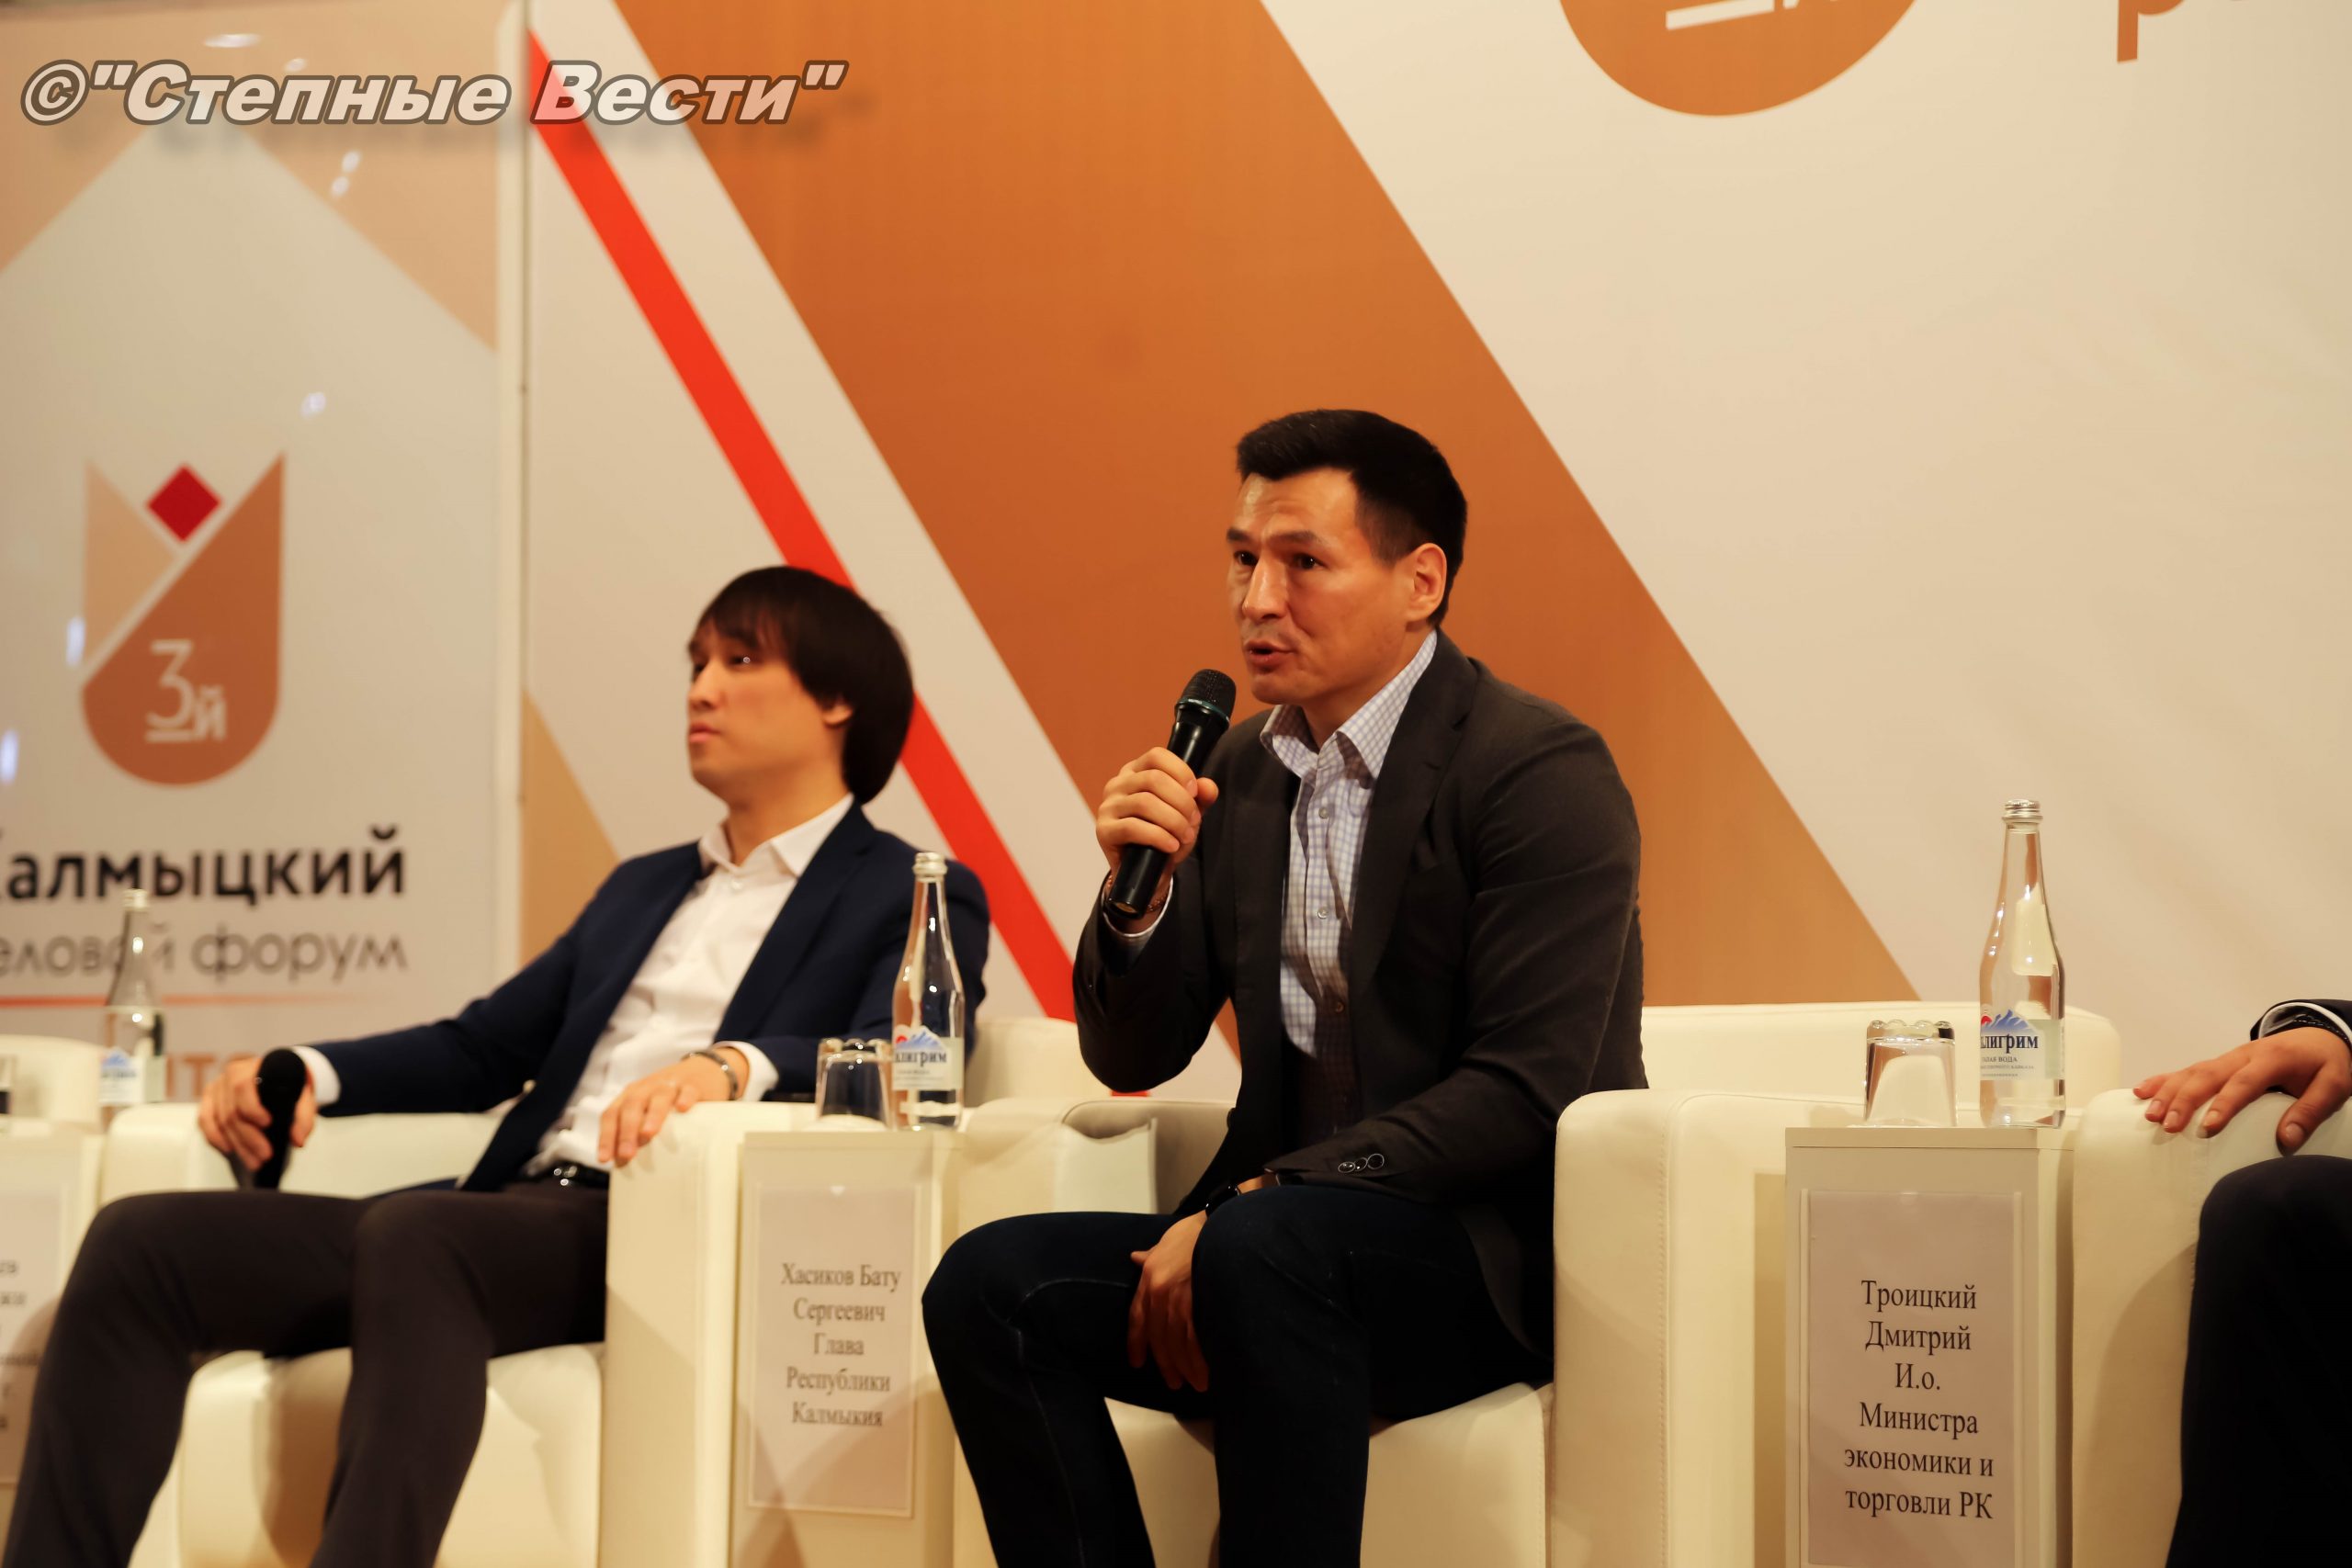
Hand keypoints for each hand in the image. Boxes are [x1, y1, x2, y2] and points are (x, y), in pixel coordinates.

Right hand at [196, 1053, 315, 1171]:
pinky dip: (215, 1137)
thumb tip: (298, 1140)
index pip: (243, 1087)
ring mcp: (217, 1086)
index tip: (268, 1124)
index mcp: (253, 1067)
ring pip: (220, 1120)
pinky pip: (205, 1120)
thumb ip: (303, 1116)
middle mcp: (230, 1074)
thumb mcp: (302, 1096)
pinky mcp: (209, 1099)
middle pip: (232, 1110)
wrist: (278, 1074)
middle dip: (249, 1138)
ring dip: (237, 1144)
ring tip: (254, 1161)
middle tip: (265, 1156)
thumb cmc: (288, 1084)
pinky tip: (230, 1149)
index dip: (252, 1108)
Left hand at [598, 1048, 742, 1167]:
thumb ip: (638, 1131)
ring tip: (648, 1134)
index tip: (605, 1159)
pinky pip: (688, 1090)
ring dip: (651, 1115)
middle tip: (627, 1155)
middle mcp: (647, 1088)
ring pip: (658, 1097)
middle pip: (631, 1106)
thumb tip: (625, 1165)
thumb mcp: (649, 1110)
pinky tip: (683, 1109)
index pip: (611, 1114)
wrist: (702, 1070)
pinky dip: (684, 1098)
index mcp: (631, 1096)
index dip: (606, 1136)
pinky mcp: (694, 1084)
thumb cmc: (670, 1100)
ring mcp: (670, 1084)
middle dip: (626, 1131)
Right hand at [1095, 746, 1220, 927]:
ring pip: (1145, 803)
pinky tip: (1171, 845)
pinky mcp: (1104, 830)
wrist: (1148, 871)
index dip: (1180, 772)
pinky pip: (1132, 827)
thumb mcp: (1187, 814)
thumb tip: (1207, 786)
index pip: (1156, 756)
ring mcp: (1108, 807)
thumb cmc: (1165, 835)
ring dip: (1173, 821)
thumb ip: (1200, 797)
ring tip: (1185, 835)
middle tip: (1194, 821)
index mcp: (1135, 772)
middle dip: (1182, 802)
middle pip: (1154, 779)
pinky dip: (1158, 836)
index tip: (1195, 793)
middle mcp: (1117, 784)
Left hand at [1128, 1210, 1210, 1392]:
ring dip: (1186, 1367)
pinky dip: (1200, 1358)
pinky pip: (1196, 1337)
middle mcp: (1159, 1291)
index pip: (1137, 1318)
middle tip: (1174, 1383)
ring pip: (1177, 1342)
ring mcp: (1179, 1297)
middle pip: (1159, 1336)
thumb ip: (1151, 1255)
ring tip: (1196, 1383)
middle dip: (1166, 1363)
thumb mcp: (1165, 1242)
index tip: (1137, 1362)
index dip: (1136, 1343)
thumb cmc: (1194, 1231)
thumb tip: (1136, 1257)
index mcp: (1149, 1278)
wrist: (1219, 1223)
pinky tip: (1207, 1371)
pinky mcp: (1199, 1301)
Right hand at [2134, 1027, 2351, 1151]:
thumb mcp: (2334, 1085)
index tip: (2206, 1128)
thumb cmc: (2326, 1063)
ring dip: (2168, 1092)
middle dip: (2183, 1100)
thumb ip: (2311, 1110)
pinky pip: (2188, 1070)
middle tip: (2166, 1124)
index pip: (2243, 1083)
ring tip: (2150, 1113)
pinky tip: (2143, 1090)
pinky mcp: (2220, 1063)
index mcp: (2272, 1059)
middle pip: (2206, 1075)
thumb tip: (2286, 1140)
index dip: (2224, 1105)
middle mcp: (2243, 1055)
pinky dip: (2164, 1079)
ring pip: (2192, 1072)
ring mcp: (2228, 1057)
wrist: (2320, 1036)